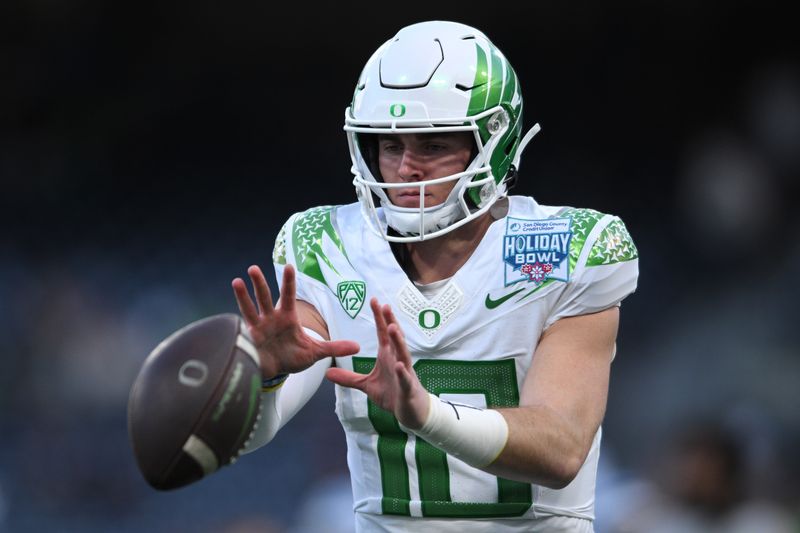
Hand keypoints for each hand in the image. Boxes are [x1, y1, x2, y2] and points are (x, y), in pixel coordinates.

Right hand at [232, 264, 358, 377]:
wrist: (278, 373)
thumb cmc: (293, 357)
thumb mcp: (315, 352)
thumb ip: (334, 347)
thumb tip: (357, 347)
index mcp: (287, 318)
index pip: (288, 296)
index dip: (288, 282)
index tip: (289, 266)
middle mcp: (270, 318)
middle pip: (264, 297)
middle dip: (259, 283)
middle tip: (253, 268)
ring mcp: (258, 328)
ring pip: (250, 309)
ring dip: (243, 296)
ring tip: (236, 281)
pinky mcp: (249, 341)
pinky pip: (241, 330)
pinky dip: (235, 324)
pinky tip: (226, 317)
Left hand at [326, 298, 429, 429]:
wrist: (409, 410)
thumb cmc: (391, 393)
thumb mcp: (366, 385)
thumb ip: (349, 378)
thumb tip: (328, 373)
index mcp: (388, 355)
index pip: (383, 333)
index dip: (379, 317)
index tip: (374, 300)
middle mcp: (397, 359)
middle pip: (394, 337)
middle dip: (390, 321)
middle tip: (384, 306)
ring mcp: (404, 372)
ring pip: (402, 354)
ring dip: (398, 341)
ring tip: (392, 328)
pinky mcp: (407, 387)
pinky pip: (405, 378)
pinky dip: (402, 372)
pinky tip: (398, 365)